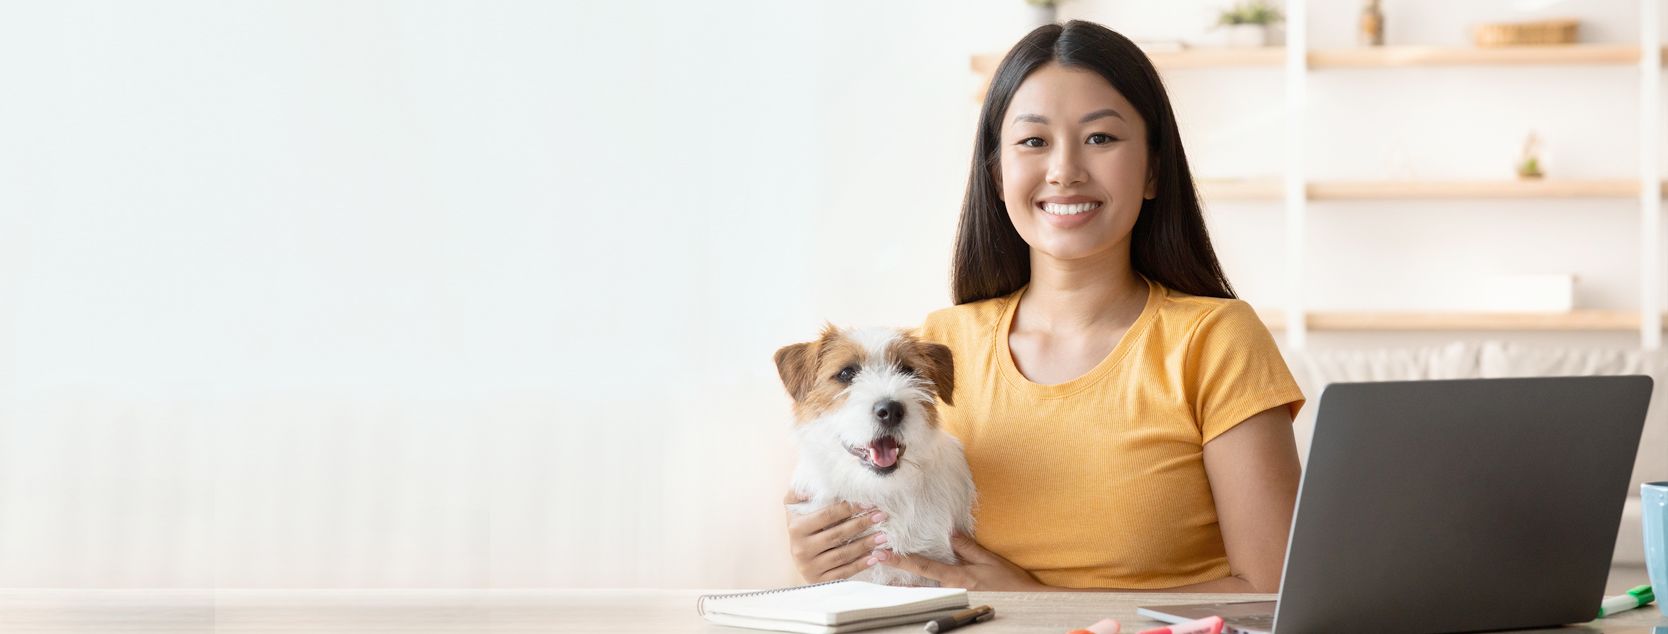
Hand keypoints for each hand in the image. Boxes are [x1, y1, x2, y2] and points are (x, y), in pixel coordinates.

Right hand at [783, 490, 888, 582]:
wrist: (799, 557)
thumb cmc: (802, 527)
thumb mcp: (794, 508)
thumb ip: (799, 493)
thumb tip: (807, 488)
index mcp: (795, 528)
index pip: (826, 515)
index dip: (849, 508)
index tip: (868, 502)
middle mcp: (800, 549)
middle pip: (837, 534)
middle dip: (861, 524)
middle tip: (881, 516)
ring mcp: (809, 567)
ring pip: (843, 554)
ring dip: (866, 545)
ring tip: (883, 536)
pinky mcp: (820, 581)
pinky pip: (844, 572)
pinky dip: (862, 564)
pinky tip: (875, 556)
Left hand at [877, 533, 1046, 590]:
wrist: (1025, 602)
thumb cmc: (1010, 581)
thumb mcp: (990, 560)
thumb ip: (968, 548)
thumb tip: (950, 533)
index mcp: (957, 577)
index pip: (924, 566)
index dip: (902, 560)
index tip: (883, 554)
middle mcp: (951, 590)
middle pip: (917, 583)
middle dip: (895, 577)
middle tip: (874, 568)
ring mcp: (954, 599)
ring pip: (924, 592)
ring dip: (904, 586)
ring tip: (884, 582)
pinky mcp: (960, 603)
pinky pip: (936, 596)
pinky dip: (921, 592)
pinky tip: (910, 590)